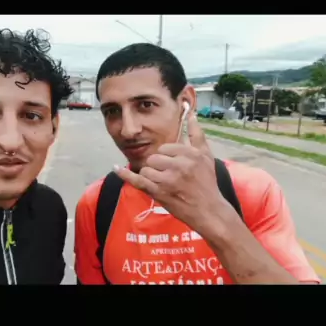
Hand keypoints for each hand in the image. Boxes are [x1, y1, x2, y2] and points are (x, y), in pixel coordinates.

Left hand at [114, 113, 232, 236]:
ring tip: (165, 184)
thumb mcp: (206, 156)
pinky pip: (138, 181)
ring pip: (147, 169)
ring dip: (152, 176)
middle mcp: (179, 165)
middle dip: (158, 166)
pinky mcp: (159, 193)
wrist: (208, 210)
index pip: (166, 148)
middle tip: (170, 177)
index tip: (174, 166)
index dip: (167, 157)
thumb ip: (196, 134)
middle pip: (154, 158)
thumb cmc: (207, 182)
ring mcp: (168, 180)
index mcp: (190, 154)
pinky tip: (116, 168)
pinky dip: (126, 175)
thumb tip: (191, 115)